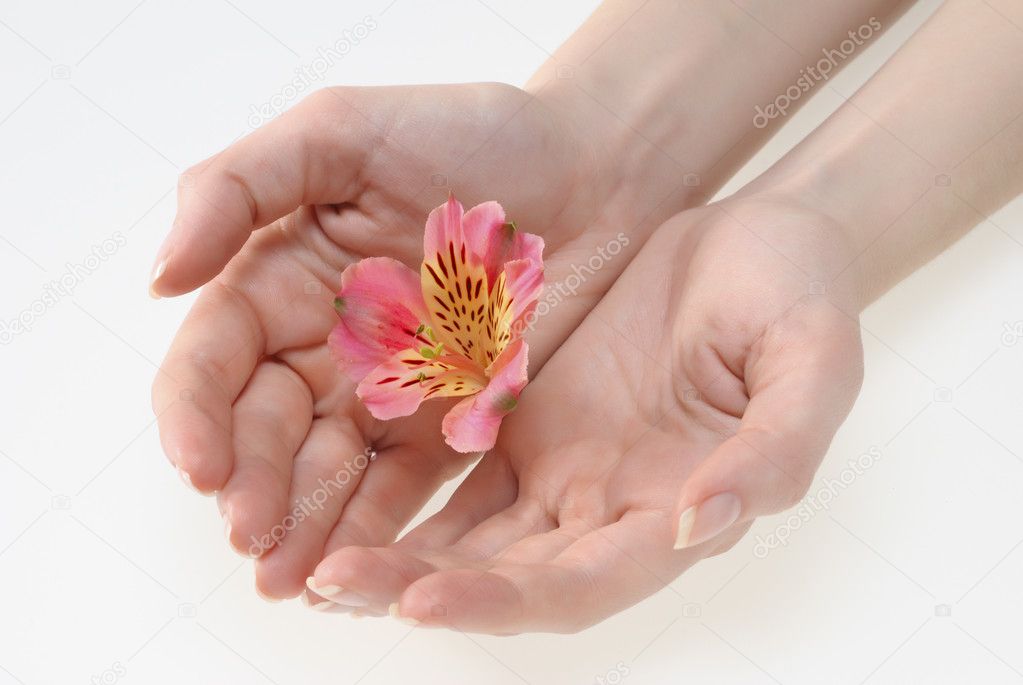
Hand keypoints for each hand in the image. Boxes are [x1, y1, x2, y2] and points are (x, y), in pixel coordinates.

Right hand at [150, 82, 683, 598]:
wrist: (594, 169)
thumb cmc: (471, 133)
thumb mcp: (343, 131)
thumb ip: (238, 187)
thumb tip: (158, 279)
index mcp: (282, 279)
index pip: (215, 358)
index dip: (194, 413)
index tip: (199, 461)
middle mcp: (323, 346)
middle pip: (264, 428)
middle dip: (251, 484)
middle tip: (249, 533)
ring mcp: (385, 391)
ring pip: (325, 470)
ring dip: (302, 525)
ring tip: (289, 579)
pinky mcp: (448, 422)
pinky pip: (404, 483)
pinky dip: (380, 525)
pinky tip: (361, 565)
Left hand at [305, 194, 864, 631]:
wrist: (755, 237)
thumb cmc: (796, 294)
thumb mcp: (813, 363)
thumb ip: (774, 452)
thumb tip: (699, 525)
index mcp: (673, 514)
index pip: (582, 584)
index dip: (505, 600)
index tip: (423, 599)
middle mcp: (607, 510)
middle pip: (505, 577)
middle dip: (420, 589)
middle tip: (332, 583)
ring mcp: (561, 470)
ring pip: (464, 536)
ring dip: (393, 554)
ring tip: (311, 561)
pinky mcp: (523, 421)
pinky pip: (451, 470)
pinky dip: (397, 492)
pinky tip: (337, 493)